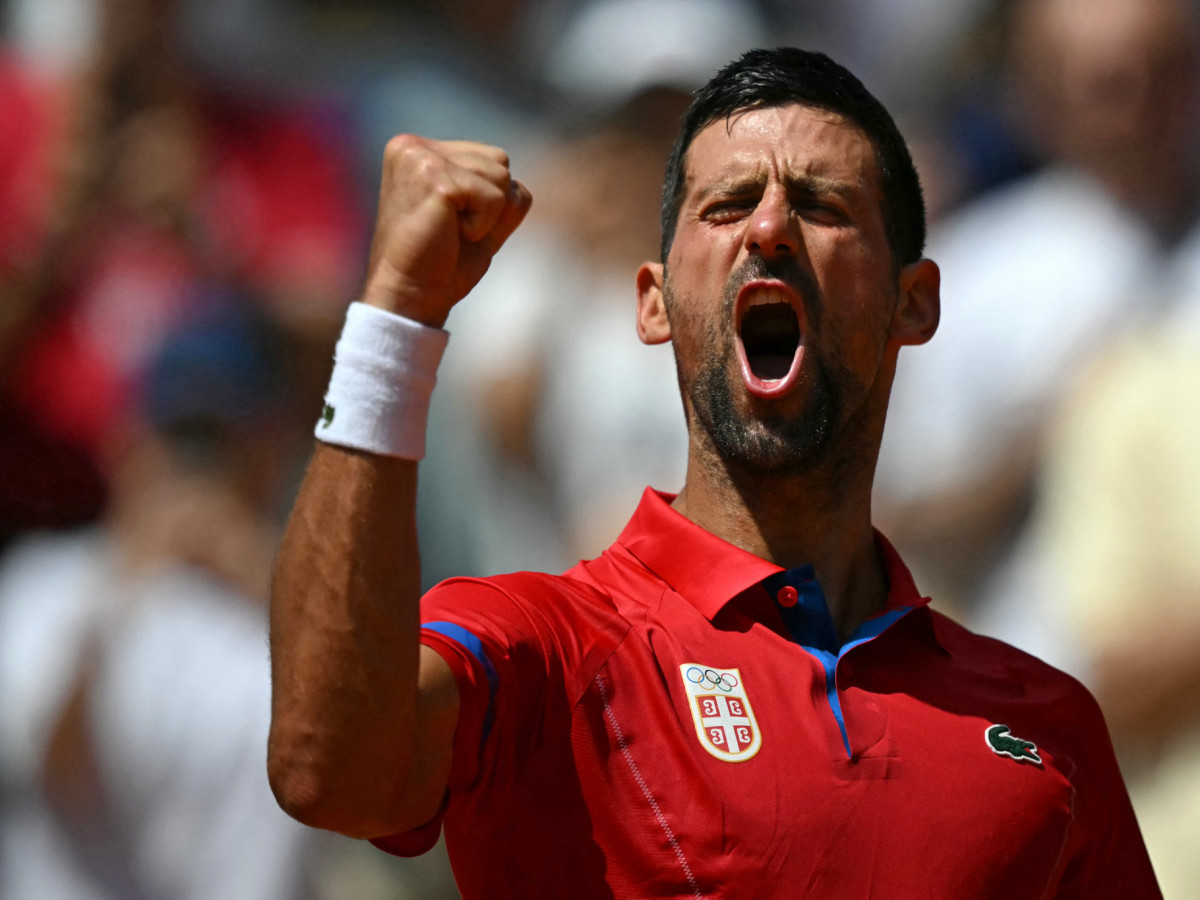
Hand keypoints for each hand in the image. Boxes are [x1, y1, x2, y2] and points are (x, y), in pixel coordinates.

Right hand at [359, 136, 531, 326]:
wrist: (409, 296)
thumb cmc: (439, 263)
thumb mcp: (474, 218)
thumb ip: (495, 192)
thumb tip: (519, 187)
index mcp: (417, 149)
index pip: (491, 157)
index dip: (489, 200)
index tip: (451, 224)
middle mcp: (412, 146)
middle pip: (500, 161)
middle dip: (491, 204)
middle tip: (452, 230)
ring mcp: (421, 158)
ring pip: (501, 176)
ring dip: (487, 215)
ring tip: (450, 232)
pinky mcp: (434, 178)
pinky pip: (494, 198)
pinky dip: (483, 226)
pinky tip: (450, 235)